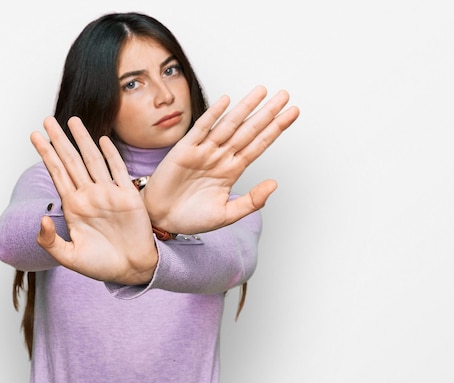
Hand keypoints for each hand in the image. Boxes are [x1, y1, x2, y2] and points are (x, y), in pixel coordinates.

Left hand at [30, 116, 156, 283]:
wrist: (131, 269)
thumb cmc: (101, 265)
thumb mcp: (69, 257)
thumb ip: (50, 241)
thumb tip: (41, 218)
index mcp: (74, 207)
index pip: (57, 173)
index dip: (45, 154)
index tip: (34, 136)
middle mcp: (90, 195)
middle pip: (71, 161)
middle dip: (59, 140)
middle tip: (47, 119)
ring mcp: (109, 194)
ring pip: (93, 160)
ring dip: (82, 140)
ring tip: (72, 121)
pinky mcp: (128, 197)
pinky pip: (118, 171)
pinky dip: (110, 155)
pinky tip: (102, 140)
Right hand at [143, 85, 299, 233]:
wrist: (162, 219)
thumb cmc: (191, 217)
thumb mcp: (227, 215)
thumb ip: (252, 201)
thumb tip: (274, 184)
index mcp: (232, 170)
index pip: (259, 144)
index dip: (275, 129)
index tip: (291, 114)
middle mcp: (220, 156)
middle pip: (249, 130)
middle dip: (267, 113)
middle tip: (284, 95)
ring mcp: (204, 151)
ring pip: (229, 125)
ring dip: (245, 107)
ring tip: (262, 92)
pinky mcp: (185, 150)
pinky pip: (202, 128)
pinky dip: (213, 115)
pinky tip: (226, 101)